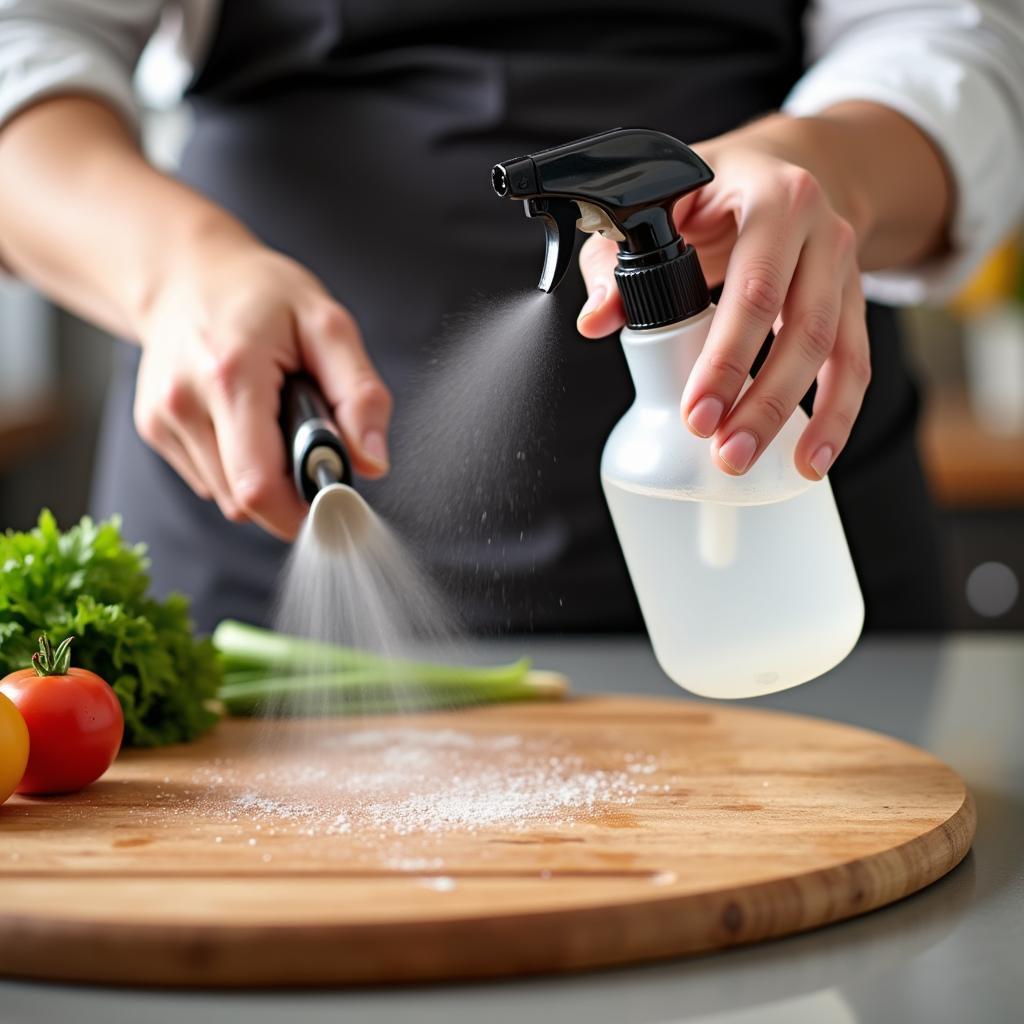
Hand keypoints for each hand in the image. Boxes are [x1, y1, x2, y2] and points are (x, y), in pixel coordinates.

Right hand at [133, 233, 391, 539]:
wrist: (185, 272)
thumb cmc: (261, 293)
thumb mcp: (328, 325)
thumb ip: (359, 395)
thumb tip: (372, 463)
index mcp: (231, 375)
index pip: (259, 486)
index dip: (301, 512)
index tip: (333, 503)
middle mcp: (184, 402)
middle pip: (244, 501)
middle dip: (289, 493)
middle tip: (311, 445)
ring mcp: (161, 420)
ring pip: (227, 498)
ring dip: (264, 479)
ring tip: (274, 423)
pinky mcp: (153, 430)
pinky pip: (210, 481)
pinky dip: (238, 467)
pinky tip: (245, 422)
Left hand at [576, 115, 873, 480]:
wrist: (787, 165)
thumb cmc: (711, 189)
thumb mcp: (660, 201)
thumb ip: (615, 257)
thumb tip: (597, 321)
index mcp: (774, 198)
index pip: (755, 288)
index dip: (727, 357)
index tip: (695, 413)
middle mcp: (822, 231)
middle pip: (802, 327)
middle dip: (762, 401)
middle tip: (724, 452)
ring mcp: (845, 267)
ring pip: (836, 351)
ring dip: (799, 417)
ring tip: (758, 463)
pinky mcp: (854, 300)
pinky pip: (856, 362)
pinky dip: (838, 414)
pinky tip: (813, 458)